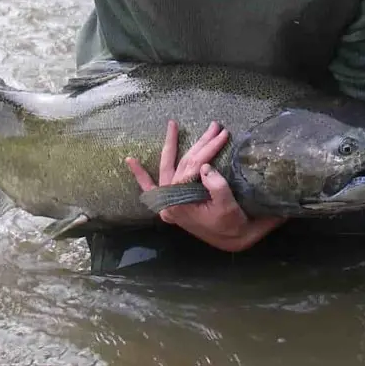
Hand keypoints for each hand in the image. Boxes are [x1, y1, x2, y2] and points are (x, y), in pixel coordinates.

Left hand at [125, 120, 285, 252]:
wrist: (234, 239)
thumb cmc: (232, 224)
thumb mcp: (228, 206)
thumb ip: (216, 187)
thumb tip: (205, 166)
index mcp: (182, 205)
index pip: (193, 168)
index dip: (208, 150)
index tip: (222, 136)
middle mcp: (170, 203)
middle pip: (181, 164)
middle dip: (198, 144)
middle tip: (212, 126)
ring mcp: (168, 203)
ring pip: (168, 168)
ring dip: (171, 146)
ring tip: (173, 126)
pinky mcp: (171, 203)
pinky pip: (150, 188)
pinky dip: (140, 175)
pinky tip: (130, 161)